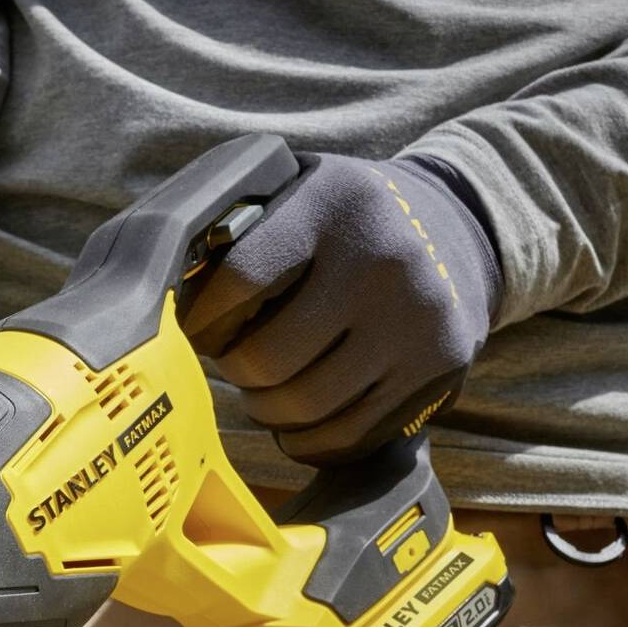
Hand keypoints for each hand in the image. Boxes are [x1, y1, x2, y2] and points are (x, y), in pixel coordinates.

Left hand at [182, 153, 500, 464]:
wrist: (463, 225)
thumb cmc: (348, 217)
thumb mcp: (300, 187)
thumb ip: (238, 225)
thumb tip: (164, 288)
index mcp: (335, 205)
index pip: (240, 279)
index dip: (204, 318)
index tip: (199, 326)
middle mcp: (383, 261)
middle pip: (268, 357)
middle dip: (234, 369)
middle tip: (233, 361)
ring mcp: (417, 320)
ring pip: (305, 405)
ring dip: (266, 408)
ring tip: (264, 387)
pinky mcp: (439, 369)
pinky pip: (348, 435)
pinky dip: (307, 439)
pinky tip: (297, 418)